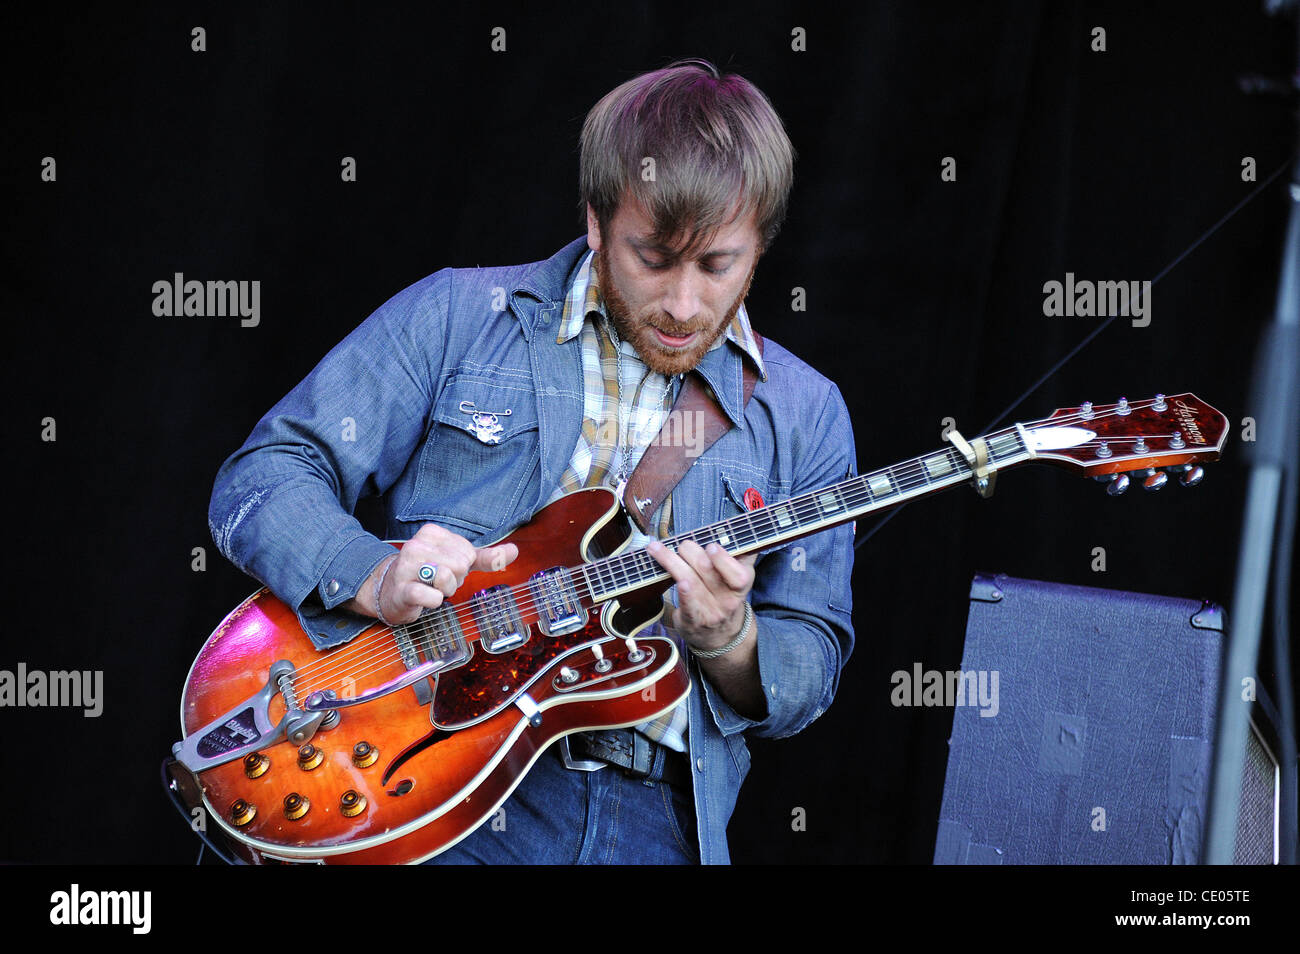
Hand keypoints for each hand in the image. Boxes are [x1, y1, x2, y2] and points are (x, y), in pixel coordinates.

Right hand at [349, 523, 517, 624]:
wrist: (392, 592)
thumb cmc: (429, 574)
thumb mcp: (458, 561)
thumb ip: (486, 557)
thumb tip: (515, 551)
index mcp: (431, 533)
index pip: (468, 552)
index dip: (462, 567)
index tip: (445, 569)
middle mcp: (416, 545)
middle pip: (460, 565)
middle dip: (454, 580)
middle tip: (437, 581)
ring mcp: (406, 566)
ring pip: (447, 578)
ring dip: (444, 590)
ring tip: (430, 588)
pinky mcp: (401, 589)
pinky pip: (432, 596)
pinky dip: (434, 601)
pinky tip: (424, 598)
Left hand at [646, 539, 754, 652]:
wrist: (720, 637)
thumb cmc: (722, 598)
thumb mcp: (736, 579)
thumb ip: (735, 556)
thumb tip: (724, 528)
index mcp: (741, 583)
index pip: (740, 571)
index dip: (724, 558)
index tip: (711, 546)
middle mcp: (729, 599)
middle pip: (708, 569)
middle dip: (690, 551)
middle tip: (682, 545)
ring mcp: (712, 611)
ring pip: (691, 581)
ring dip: (671, 561)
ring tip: (657, 549)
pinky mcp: (694, 620)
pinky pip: (687, 603)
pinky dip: (682, 590)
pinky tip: (674, 578)